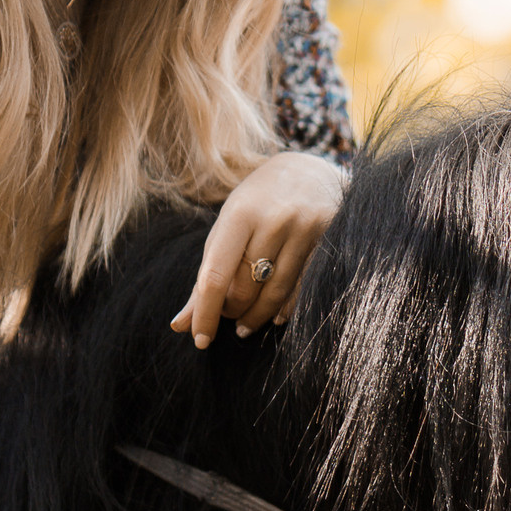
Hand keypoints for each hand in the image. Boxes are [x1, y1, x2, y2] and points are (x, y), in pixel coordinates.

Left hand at [170, 151, 346, 348]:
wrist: (310, 171)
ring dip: (257, 316)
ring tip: (246, 324)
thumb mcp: (226, 228)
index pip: (216, 275)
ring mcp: (305, 228)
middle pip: (247, 288)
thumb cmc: (258, 204)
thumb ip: (205, 276)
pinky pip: (304, 288)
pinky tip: (276, 317)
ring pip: (276, 293)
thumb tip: (180, 325)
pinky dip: (287, 309)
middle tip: (229, 315)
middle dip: (232, 310)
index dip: (206, 313)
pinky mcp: (330, 239)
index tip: (200, 340)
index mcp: (240, 213)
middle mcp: (274, 219)